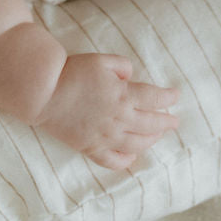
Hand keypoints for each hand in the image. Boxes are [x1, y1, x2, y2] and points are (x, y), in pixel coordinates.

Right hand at [33, 53, 179, 170]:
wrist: (44, 92)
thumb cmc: (72, 72)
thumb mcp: (101, 60)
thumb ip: (122, 66)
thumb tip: (131, 77)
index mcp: (123, 95)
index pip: (154, 98)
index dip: (168, 97)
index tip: (176, 96)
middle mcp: (119, 119)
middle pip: (150, 123)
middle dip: (166, 122)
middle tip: (175, 121)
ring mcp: (106, 136)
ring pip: (137, 143)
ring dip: (151, 139)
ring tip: (158, 135)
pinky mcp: (91, 148)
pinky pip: (114, 160)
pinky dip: (127, 160)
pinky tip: (133, 156)